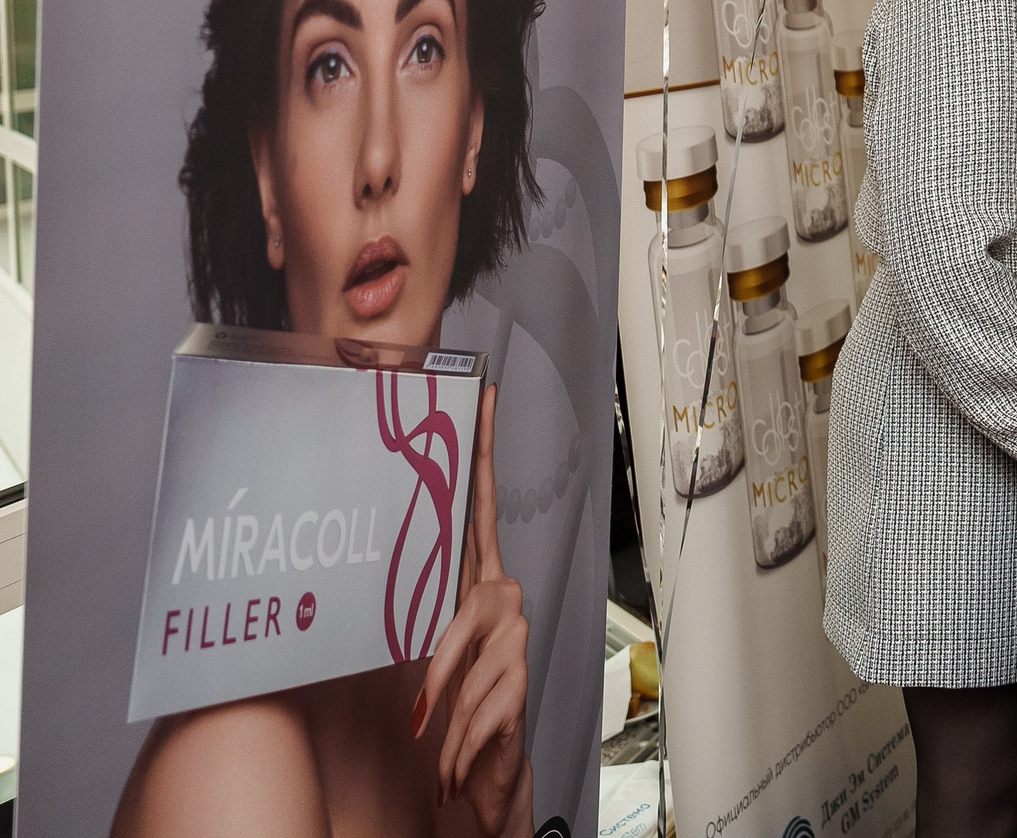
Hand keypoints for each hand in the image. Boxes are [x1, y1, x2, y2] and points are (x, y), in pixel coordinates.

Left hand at [414, 383, 532, 836]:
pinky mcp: (520, 678)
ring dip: (439, 714)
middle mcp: (502, 598)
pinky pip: (476, 704)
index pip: (476, 503)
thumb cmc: (445, 708)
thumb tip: (343, 562)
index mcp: (474, 581)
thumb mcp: (416, 653)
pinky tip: (451, 756)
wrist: (482, 774)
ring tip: (432, 743)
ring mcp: (515, 635)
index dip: (480, 448)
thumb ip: (402, 611)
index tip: (479, 395)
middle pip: (469, 600)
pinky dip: (455, 739)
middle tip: (424, 705)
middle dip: (444, 663)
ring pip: (457, 663)